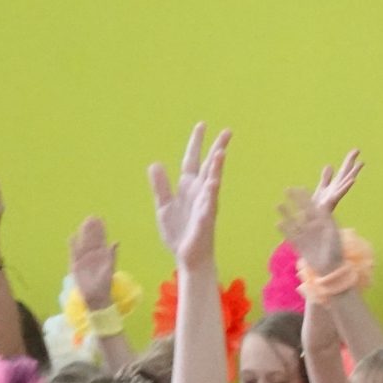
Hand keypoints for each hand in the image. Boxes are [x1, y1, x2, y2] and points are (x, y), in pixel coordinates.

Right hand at [68, 216, 118, 308]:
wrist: (95, 296)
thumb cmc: (104, 284)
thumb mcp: (109, 268)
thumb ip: (111, 255)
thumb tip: (116, 242)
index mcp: (102, 256)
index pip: (101, 239)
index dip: (100, 229)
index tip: (99, 219)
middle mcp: (93, 256)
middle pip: (91, 239)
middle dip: (91, 229)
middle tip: (92, 217)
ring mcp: (84, 259)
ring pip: (83, 243)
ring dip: (83, 234)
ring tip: (84, 223)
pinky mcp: (75, 265)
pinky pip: (73, 253)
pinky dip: (73, 245)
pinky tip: (72, 236)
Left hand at [150, 123, 230, 266]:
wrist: (188, 257)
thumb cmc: (179, 233)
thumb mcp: (163, 206)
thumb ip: (160, 186)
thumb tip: (155, 163)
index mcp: (187, 188)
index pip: (192, 160)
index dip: (196, 143)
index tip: (202, 125)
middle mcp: (199, 192)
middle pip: (209, 166)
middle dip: (216, 148)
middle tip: (227, 131)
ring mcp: (205, 205)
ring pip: (212, 181)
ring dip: (216, 167)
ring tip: (221, 152)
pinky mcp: (205, 219)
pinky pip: (209, 204)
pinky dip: (211, 192)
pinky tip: (213, 182)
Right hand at [276, 185, 343, 273]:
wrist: (331, 269)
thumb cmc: (335, 250)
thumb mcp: (332, 231)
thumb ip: (326, 218)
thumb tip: (323, 204)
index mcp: (323, 223)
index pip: (313, 206)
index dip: (306, 197)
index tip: (300, 187)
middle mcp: (313, 227)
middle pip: (302, 211)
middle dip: (295, 200)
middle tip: (287, 189)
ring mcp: (305, 235)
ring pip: (293, 221)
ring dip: (286, 213)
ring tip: (278, 204)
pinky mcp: (299, 245)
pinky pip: (290, 235)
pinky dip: (284, 229)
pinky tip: (278, 222)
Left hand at [312, 148, 362, 216]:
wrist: (310, 219)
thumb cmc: (317, 206)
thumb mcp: (322, 188)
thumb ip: (326, 178)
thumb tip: (330, 165)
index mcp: (335, 185)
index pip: (344, 170)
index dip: (349, 160)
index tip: (356, 150)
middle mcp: (337, 189)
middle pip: (346, 173)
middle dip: (352, 162)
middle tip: (358, 150)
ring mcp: (335, 195)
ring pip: (346, 181)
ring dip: (353, 172)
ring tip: (360, 163)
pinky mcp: (331, 201)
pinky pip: (340, 192)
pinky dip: (347, 186)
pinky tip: (353, 180)